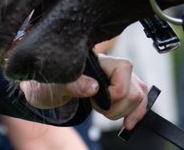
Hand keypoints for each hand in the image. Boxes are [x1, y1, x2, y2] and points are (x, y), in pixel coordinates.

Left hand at [19, 54, 148, 130]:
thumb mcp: (53, 84)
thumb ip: (72, 84)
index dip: (115, 91)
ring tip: (104, 112)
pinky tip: (128, 124)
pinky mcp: (120, 91)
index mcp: (96, 59)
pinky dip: (136, 114)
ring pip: (139, 94)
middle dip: (118, 106)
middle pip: (135, 86)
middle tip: (96, 108)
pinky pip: (139, 101)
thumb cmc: (47, 84)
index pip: (123, 68)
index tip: (94, 100)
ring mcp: (118, 78)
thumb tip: (94, 87)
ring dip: (125, 111)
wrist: (44, 90)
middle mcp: (111, 66)